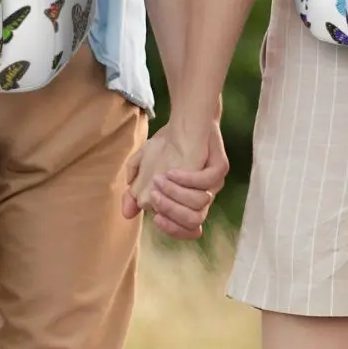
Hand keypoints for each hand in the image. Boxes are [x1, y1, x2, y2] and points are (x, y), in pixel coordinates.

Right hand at [122, 120, 227, 240]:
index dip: (172, 229)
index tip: (155, 218)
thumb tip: (127, 213)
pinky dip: (187, 179)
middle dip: (171, 211)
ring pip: (200, 204)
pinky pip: (207, 181)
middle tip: (153, 196)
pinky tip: (171, 171)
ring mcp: (214, 183)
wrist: (186, 119)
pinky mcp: (220, 167)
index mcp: (188, 202)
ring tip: (159, 179)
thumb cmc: (167, 145)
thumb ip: (135, 190)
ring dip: (176, 194)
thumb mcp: (144, 167)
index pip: (186, 229)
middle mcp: (203, 196)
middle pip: (194, 221)